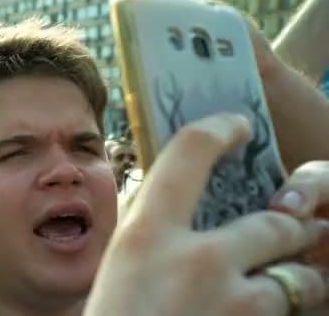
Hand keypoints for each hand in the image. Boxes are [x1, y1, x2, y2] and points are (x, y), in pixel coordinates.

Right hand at [85, 114, 328, 315]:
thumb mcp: (123, 264)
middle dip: (291, 227)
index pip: (190, 152)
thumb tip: (191, 204)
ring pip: (300, 280)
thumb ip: (157, 230)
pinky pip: (289, 314)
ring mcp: (231, 304)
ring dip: (299, 280)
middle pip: (276, 222)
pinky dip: (285, 311)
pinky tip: (258, 310)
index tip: (238, 126)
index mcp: (148, 231)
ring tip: (290, 282)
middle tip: (293, 227)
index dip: (220, 128)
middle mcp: (196, 260)